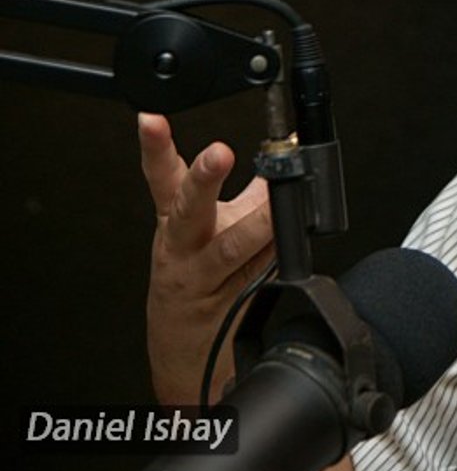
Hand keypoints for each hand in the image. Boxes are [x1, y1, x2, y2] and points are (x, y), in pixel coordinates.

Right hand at [138, 113, 273, 403]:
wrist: (186, 349)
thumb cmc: (199, 279)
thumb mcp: (211, 228)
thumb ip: (249, 190)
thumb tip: (282, 151)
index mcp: (175, 220)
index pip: (161, 176)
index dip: (155, 147)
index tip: (152, 120)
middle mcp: (184, 246)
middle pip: (188, 208)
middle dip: (204, 178)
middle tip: (220, 152)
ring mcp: (202, 277)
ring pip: (230, 248)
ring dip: (255, 225)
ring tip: (275, 204)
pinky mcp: (226, 302)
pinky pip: (258, 273)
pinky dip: (275, 255)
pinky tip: (291, 241)